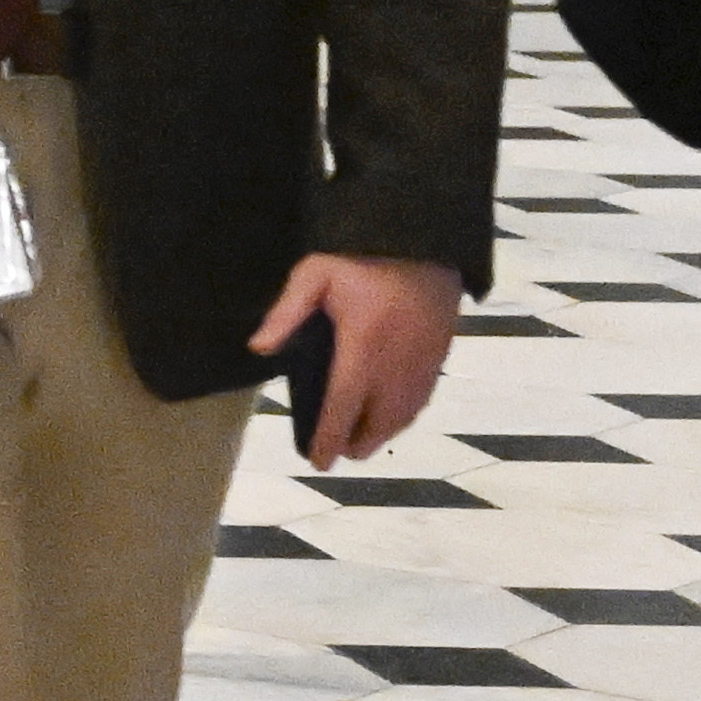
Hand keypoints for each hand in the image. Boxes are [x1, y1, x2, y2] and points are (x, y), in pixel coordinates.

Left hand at [253, 253, 463, 465]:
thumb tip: (260, 348)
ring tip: (361, 442)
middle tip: (337, 453)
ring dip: (382, 434)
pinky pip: (422, 399)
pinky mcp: (440, 356)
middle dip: (356, 443)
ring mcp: (423, 363)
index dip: (329, 438)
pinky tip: (392, 417)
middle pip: (377, 422)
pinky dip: (404, 416)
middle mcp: (396, 364)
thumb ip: (287, 312)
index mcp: (362, 346)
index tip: (318, 461)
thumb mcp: (316, 272)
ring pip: (403, 416)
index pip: (342, 406)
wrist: (425, 240)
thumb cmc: (364, 256)